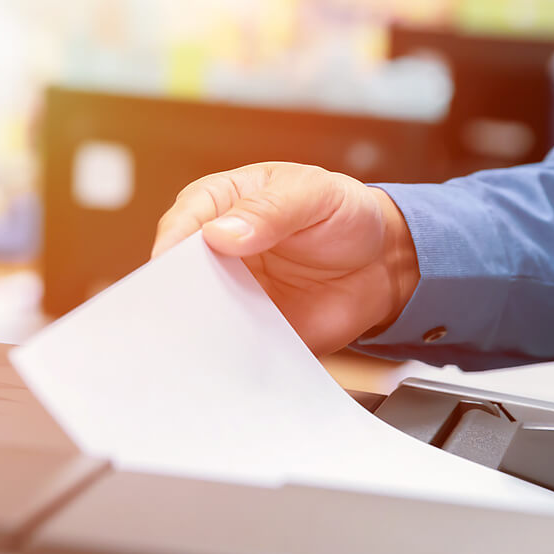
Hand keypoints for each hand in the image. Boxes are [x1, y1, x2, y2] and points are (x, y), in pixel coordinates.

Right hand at [152, 162, 418, 354]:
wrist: (382, 265)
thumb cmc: (343, 215)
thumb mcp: (314, 195)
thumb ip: (271, 211)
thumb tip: (220, 233)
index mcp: (220, 203)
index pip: (183, 221)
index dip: (173, 243)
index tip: (172, 264)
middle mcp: (215, 250)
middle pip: (178, 272)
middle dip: (176, 290)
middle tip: (187, 304)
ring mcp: (229, 292)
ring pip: (196, 313)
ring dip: (198, 327)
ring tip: (207, 335)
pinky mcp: (248, 329)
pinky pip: (228, 345)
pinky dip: (226, 354)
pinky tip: (232, 358)